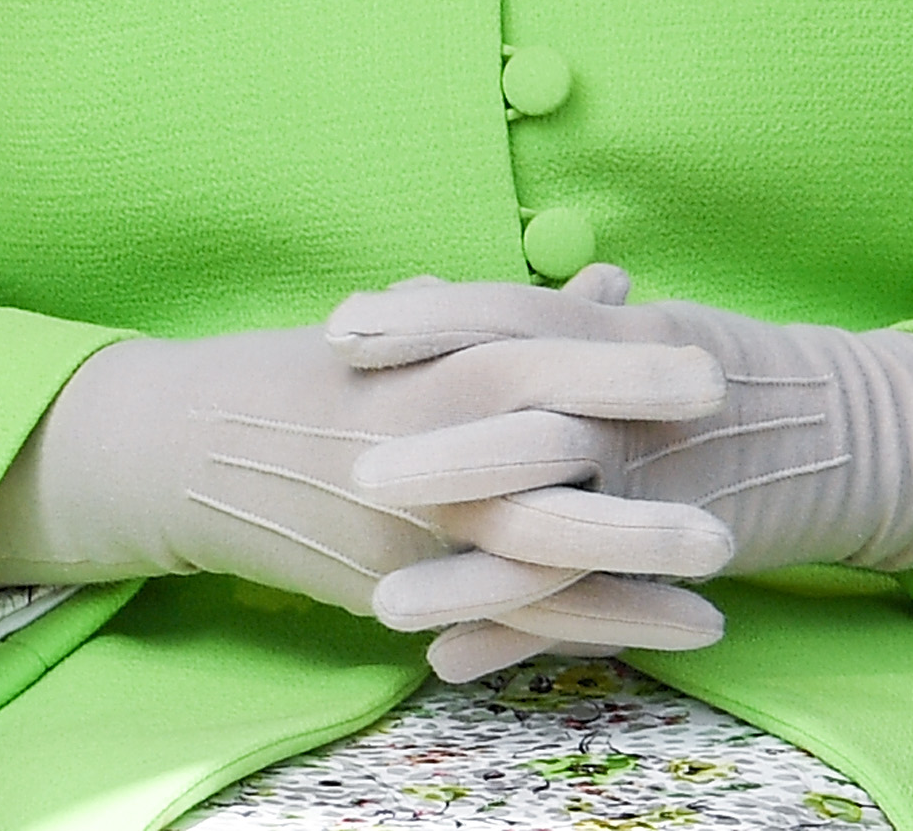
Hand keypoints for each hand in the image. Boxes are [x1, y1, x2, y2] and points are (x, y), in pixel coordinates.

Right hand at [0, 322, 735, 639]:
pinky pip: (510, 617)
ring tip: (724, 570)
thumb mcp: (397, 330)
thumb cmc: (303, 375)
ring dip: (633, 565)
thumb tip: (611, 288)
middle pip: (534, 461)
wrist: (185, 454)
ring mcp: (402, 530)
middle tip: (727, 483)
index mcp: (410, 374)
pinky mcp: (396, 590)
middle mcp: (409, 452)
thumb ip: (508, 315)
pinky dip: (598, 625)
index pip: (522, 361)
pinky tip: (679, 625)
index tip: (705, 367)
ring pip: (529, 552)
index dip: (613, 366)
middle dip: (634, 471)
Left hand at [330, 266, 912, 677]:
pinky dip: (521, 637)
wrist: (851, 432)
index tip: (342, 330)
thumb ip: (532, 316)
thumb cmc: (722, 365)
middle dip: (440, 451)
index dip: (425, 320)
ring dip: (465, 577)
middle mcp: (628, 406)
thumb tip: (425, 288)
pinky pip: (589, 602)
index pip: (506, 313)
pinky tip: (449, 660)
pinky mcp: (678, 551)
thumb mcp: (630, 322)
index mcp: (612, 334)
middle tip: (355, 471)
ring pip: (550, 533)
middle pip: (524, 422)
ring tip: (382, 606)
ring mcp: (654, 485)